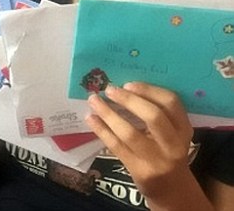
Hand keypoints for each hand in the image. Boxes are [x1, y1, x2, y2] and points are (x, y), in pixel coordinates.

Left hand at [86, 82, 195, 200]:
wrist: (171, 189)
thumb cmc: (165, 151)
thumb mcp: (171, 133)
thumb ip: (156, 113)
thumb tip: (122, 87)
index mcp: (183, 128)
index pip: (171, 103)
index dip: (149, 90)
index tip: (128, 84)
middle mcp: (173, 144)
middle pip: (154, 117)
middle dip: (129, 100)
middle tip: (110, 89)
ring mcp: (156, 159)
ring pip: (130, 133)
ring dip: (108, 114)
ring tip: (94, 100)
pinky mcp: (139, 170)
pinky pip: (116, 146)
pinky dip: (101, 130)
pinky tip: (91, 118)